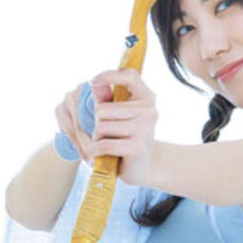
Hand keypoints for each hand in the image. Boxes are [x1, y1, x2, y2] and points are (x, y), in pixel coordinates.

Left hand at [60, 68, 159, 184]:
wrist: (143, 167)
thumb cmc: (126, 138)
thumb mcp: (118, 116)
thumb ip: (107, 99)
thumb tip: (95, 84)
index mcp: (146, 98)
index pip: (130, 76)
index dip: (110, 75)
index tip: (93, 81)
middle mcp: (149, 111)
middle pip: (103, 109)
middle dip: (97, 123)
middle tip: (105, 135)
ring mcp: (145, 129)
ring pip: (101, 126)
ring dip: (97, 138)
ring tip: (106, 144)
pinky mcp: (137, 146)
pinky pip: (105, 144)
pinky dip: (96, 151)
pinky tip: (99, 154)